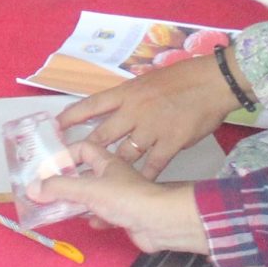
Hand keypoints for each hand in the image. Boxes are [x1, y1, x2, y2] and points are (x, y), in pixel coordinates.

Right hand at [30, 142, 207, 252]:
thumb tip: (32, 188)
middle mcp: (113, 176)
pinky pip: (106, 214)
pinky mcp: (126, 215)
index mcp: (106, 161)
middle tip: (49, 190)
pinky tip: (90, 222)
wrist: (159, 222)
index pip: (83, 148)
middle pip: (86, 173)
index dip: (66, 154)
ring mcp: (120, 196)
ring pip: (94, 195)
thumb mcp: (87, 189)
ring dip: (80, 201)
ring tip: (61, 208)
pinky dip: (96, 218)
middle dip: (69, 181)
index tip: (49, 166)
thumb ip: (59, 189)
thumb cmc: (126, 198)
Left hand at [58, 53, 237, 179]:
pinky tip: (135, 188)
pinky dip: (143, 177)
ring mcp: (151, 128)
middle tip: (71, 168)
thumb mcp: (147, 81)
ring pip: (124, 154)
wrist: (211, 82)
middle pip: (102, 135)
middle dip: (85, 153)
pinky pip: (152, 165)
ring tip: (99, 184)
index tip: (56, 128)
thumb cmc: (182, 78)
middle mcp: (133, 111)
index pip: (91, 105)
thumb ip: (130, 99)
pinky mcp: (170, 142)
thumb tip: (116, 112)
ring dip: (112, 170)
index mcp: (126, 93)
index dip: (71, 117)